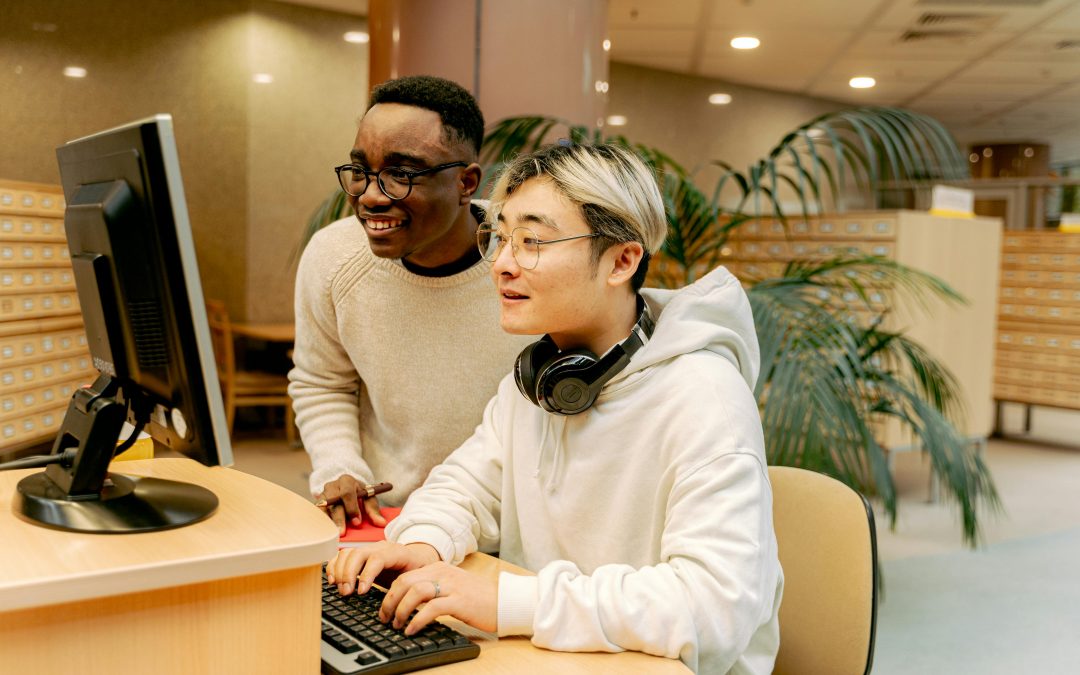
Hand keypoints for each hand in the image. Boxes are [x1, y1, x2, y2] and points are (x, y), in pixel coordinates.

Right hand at [317, 475, 386, 534]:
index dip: (352, 508)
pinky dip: (322, 523)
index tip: (357, 522)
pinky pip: (317, 514)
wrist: (345, 486)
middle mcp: (332, 486)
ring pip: (323, 508)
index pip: (347, 493)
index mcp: (347, 481)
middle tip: (342, 533)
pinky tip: (326, 532)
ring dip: (328, 522)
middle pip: (333, 502)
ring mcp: (323, 494)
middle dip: (339, 519)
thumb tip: (381, 523)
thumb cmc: (358, 493)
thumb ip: (373, 509)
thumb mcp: (368, 497)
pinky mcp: (317, 503)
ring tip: (333, 535)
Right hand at [326, 542, 439, 595]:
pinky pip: (342, 555)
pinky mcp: (360, 554)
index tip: (361, 592)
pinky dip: (334, 566)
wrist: (418, 557)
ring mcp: (369, 548)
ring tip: (341, 590)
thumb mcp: (418, 578)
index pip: (377, 558)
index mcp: (397, 552)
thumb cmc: (417, 571)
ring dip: (340, 571)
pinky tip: (333, 581)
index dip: (367, 574)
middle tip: (346, 593)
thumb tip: (398, 604)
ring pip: (348, 553)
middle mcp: (380, 547)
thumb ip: (408, 587)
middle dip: (348, 574)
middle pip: (358, 553)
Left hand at [381, 561, 497, 635]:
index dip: (390, 593)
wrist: (505, 601)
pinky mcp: (459, 601)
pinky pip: (431, 608)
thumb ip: (434, 587)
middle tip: (385, 618)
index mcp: (439, 568)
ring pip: (414, 592)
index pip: (405, 576)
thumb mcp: (453, 586)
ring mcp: (451, 586)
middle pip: (405, 582)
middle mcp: (443, 573)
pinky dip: (417, 620)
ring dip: (401, 610)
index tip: (385, 609)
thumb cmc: (480, 598)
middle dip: (390, 601)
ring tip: (397, 624)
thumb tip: (410, 601)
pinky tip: (411, 630)